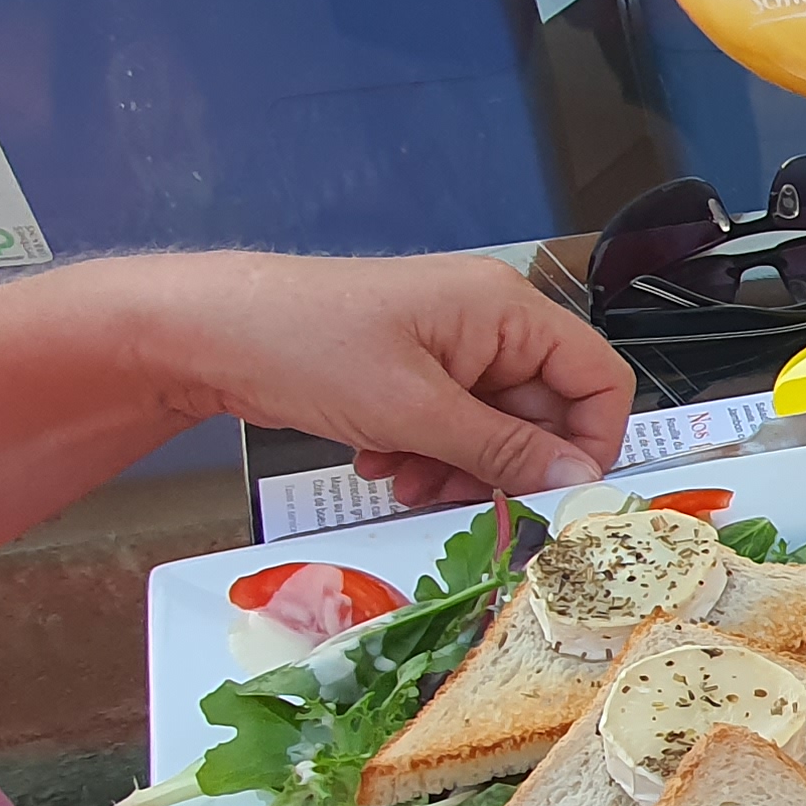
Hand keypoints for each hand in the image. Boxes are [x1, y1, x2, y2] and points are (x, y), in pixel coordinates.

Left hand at [124, 252, 633, 507]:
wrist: (207, 333)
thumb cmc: (308, 346)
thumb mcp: (416, 412)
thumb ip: (505, 451)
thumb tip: (577, 482)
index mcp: (506, 309)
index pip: (598, 377)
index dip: (590, 442)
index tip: (559, 496)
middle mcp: (487, 322)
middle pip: (544, 411)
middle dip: (504, 464)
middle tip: (459, 496)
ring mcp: (448, 347)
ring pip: (494, 430)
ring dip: (459, 468)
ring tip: (406, 479)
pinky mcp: (411, 372)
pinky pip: (450, 428)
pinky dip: (425, 455)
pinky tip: (381, 461)